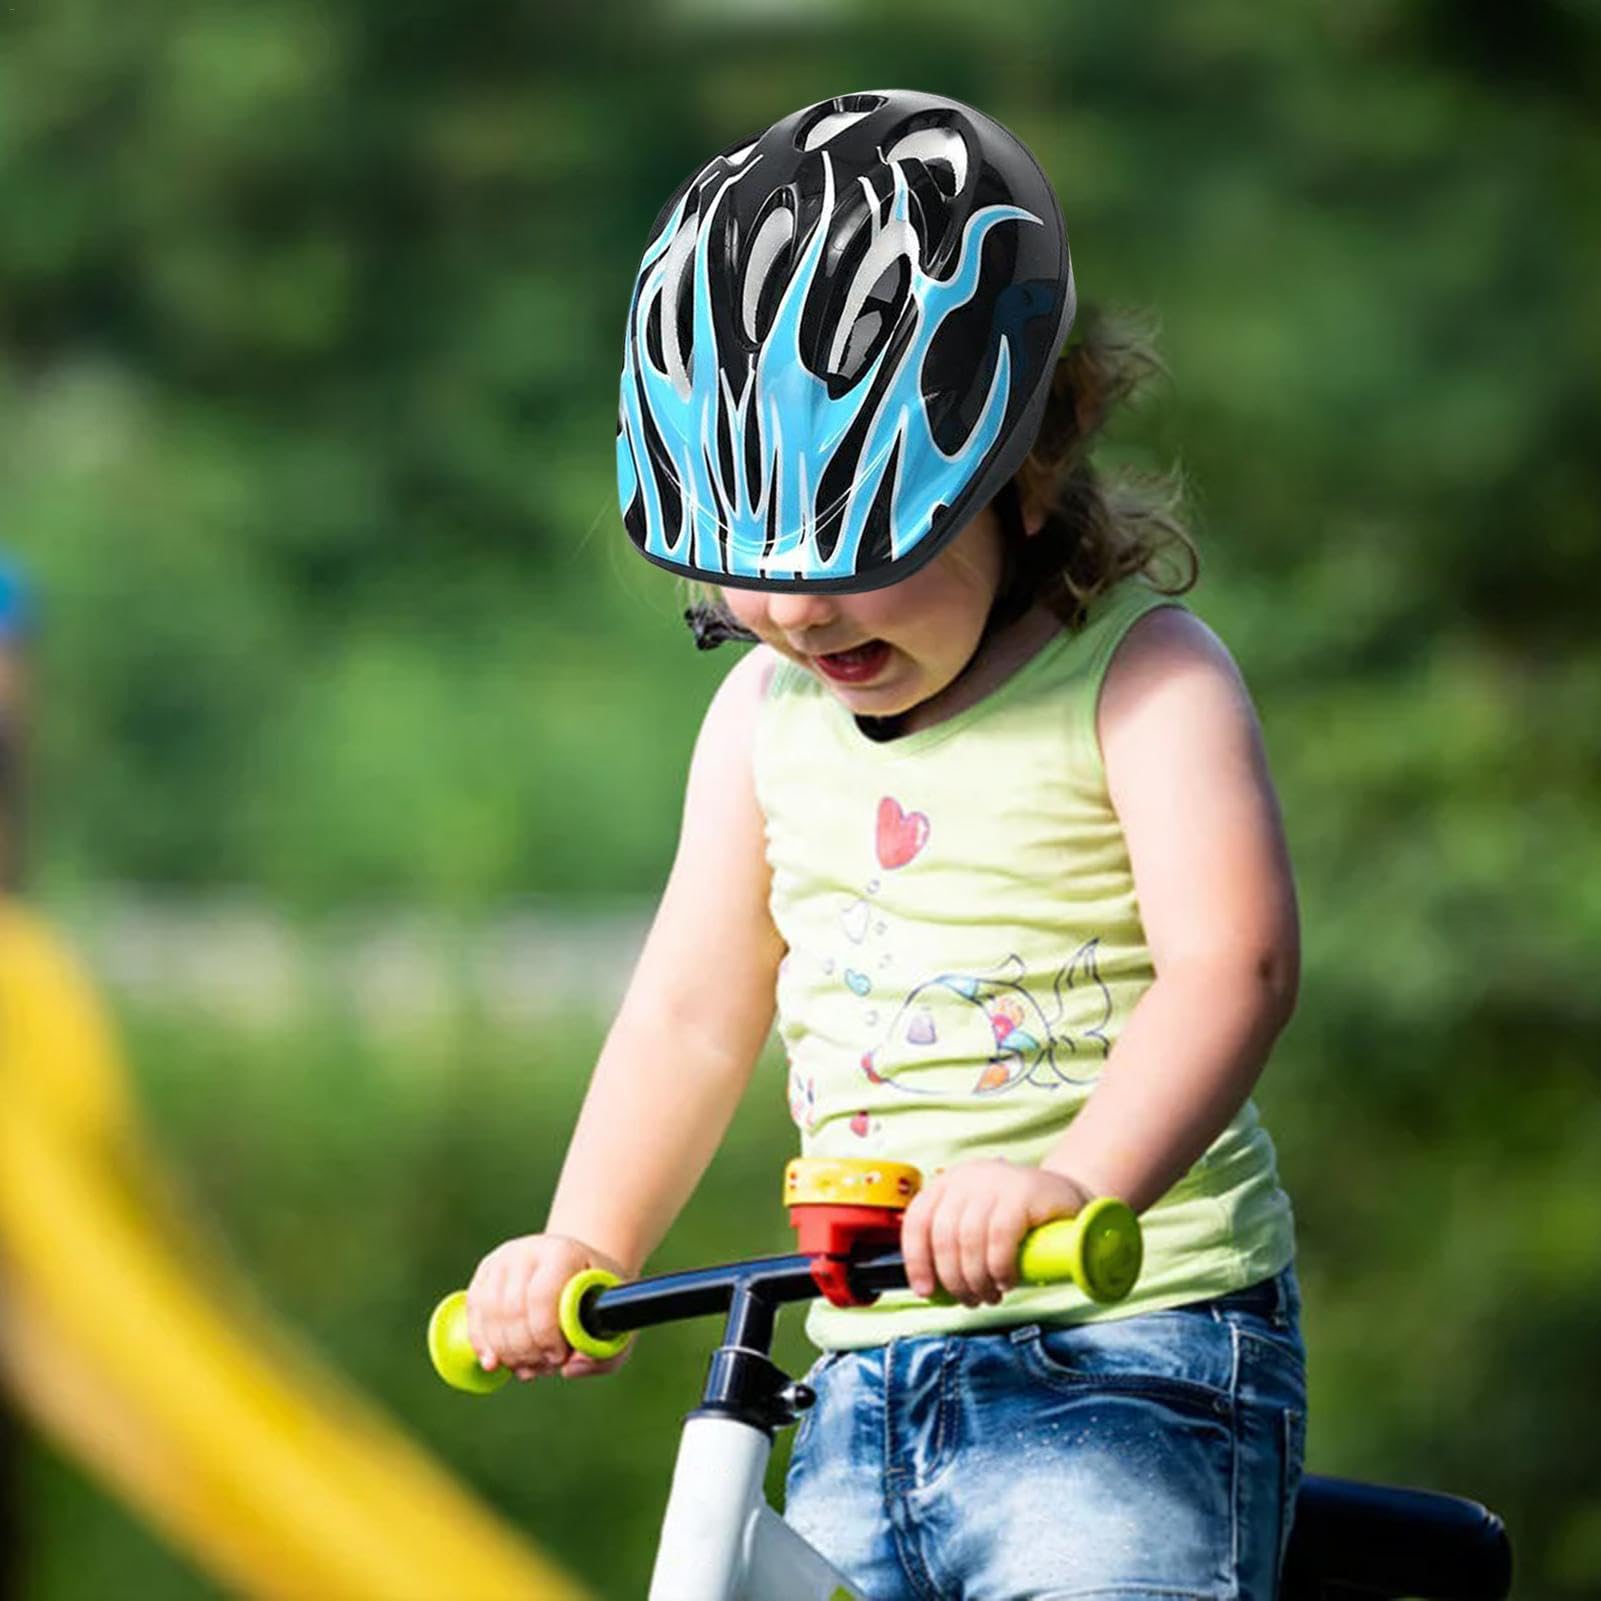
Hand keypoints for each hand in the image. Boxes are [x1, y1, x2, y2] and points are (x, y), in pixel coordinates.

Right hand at [465, 1234, 631, 1382]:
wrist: (579, 1269)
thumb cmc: (598, 1301)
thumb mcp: (613, 1325)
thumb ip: (603, 1355)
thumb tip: (569, 1369)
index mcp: (564, 1252)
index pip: (541, 1296)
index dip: (545, 1335)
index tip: (558, 1357)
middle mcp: (529, 1249)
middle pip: (511, 1309)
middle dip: (524, 1349)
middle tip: (542, 1367)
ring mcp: (504, 1258)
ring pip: (489, 1313)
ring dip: (505, 1350)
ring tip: (526, 1364)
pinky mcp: (486, 1271)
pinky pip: (474, 1312)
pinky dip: (481, 1342)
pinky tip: (494, 1361)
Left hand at [900, 1160, 1094, 1306]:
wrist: (1069, 1198)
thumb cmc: (1020, 1221)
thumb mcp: (980, 1225)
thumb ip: (956, 1246)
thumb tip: (933, 1289)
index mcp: (948, 1184)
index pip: (918, 1221)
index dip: (917, 1260)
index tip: (927, 1292)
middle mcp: (966, 1177)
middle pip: (944, 1236)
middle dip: (954, 1279)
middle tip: (971, 1300)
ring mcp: (994, 1181)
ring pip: (969, 1240)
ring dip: (976, 1279)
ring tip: (990, 1295)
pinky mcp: (1022, 1192)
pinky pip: (999, 1237)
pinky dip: (998, 1266)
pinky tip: (1006, 1280)